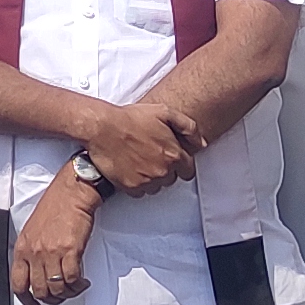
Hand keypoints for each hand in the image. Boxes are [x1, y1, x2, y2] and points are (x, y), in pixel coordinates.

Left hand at [12, 173, 96, 304]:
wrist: (71, 193)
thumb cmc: (54, 207)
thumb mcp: (33, 229)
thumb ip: (32, 251)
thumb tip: (37, 272)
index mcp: (22, 248)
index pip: (18, 283)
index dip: (26, 300)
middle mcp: (34, 253)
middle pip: (40, 290)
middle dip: (52, 299)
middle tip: (62, 296)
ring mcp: (51, 252)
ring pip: (57, 288)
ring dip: (68, 293)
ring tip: (75, 287)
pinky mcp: (69, 251)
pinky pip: (72, 279)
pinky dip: (78, 285)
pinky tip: (83, 281)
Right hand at [80, 99, 195, 193]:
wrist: (102, 127)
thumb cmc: (130, 119)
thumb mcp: (164, 112)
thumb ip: (188, 127)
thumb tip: (202, 143)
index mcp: (174, 154)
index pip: (188, 170)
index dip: (180, 164)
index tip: (171, 159)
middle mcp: (163, 170)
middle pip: (172, 179)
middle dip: (165, 169)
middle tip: (152, 156)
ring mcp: (147, 180)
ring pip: (156, 187)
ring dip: (151, 178)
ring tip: (140, 162)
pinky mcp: (131, 187)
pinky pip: (140, 192)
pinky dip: (136, 184)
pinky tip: (130, 169)